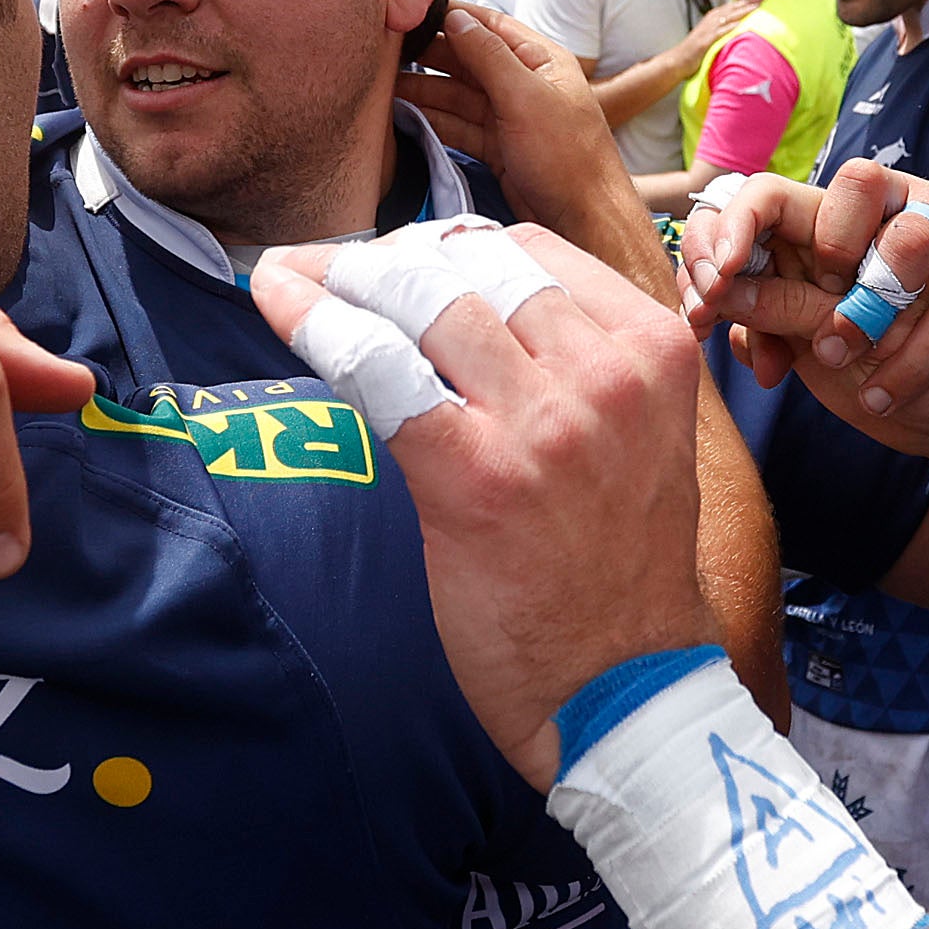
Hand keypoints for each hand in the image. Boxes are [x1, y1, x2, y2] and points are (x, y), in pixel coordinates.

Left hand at [249, 226, 715, 783]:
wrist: (629, 685)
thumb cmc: (621, 570)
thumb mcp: (642, 437)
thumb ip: (581, 365)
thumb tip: (471, 300)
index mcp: (652, 351)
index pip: (533, 252)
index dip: (450, 243)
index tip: (400, 254)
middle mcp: (605, 374)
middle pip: (472, 266)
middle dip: (388, 255)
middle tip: (334, 267)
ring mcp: (543, 423)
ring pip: (422, 301)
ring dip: (344, 279)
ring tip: (295, 277)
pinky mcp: (473, 477)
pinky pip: (378, 370)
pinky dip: (316, 324)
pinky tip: (276, 298)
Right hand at [399, 7, 648, 269]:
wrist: (585, 221)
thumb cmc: (571, 159)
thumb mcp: (527, 97)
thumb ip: (489, 56)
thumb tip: (457, 19)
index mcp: (541, 61)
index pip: (490, 26)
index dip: (452, 18)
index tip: (412, 14)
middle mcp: (525, 84)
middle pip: (468, 60)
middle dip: (429, 56)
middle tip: (388, 53)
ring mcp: (510, 117)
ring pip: (458, 95)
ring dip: (425, 90)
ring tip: (385, 85)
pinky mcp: (498, 147)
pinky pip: (458, 126)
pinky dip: (433, 121)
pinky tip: (406, 114)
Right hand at [657, 0, 754, 80]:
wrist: (677, 60)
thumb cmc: (695, 50)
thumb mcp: (710, 35)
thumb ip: (723, 28)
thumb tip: (738, 24)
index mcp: (713, 18)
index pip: (733, 5)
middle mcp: (711, 20)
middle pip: (733, 8)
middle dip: (749, 1)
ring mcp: (708, 30)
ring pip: (728, 17)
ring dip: (742, 11)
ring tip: (756, 6)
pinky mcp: (705, 41)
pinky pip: (719, 33)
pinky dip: (729, 28)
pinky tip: (739, 24)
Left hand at [678, 160, 928, 457]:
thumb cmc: (887, 346)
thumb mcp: (822, 329)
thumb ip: (774, 314)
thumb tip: (712, 313)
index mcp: (880, 205)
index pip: (846, 183)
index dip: (799, 225)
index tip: (749, 284)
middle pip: (907, 227)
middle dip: (866, 297)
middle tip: (831, 352)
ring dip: (915, 362)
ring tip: (879, 405)